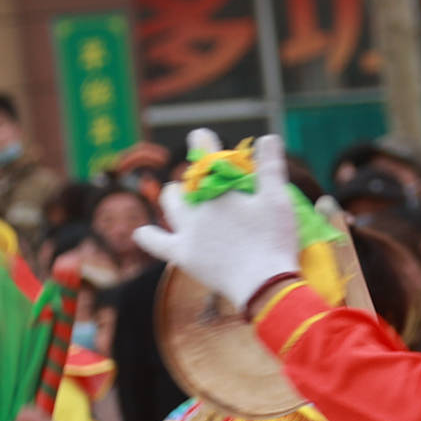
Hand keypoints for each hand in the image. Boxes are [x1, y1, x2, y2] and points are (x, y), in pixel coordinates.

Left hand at [130, 129, 301, 311]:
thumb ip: (271, 167)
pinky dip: (148, 236)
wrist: (263, 285)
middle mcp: (197, 206)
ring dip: (173, 197)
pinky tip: (142, 233)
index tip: (200, 135)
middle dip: (192, 177)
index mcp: (219, 188)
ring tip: (177, 195)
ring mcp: (187, 231)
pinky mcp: (183, 255)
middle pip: (187, 182)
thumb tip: (269, 137)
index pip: (204, 155)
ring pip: (170, 206)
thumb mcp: (279, 200)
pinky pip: (157, 243)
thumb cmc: (273, 239)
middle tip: (203, 180)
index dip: (202, 142)